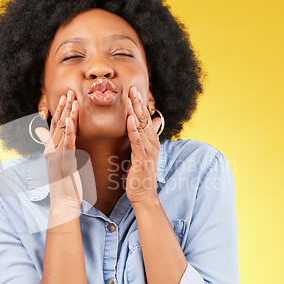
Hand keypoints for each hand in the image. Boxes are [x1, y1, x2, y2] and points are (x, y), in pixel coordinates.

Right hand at [35, 90, 82, 214]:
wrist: (65, 203)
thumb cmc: (66, 185)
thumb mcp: (63, 164)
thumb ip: (61, 148)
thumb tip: (51, 137)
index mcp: (53, 150)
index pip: (57, 126)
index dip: (61, 111)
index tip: (66, 97)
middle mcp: (52, 151)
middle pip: (58, 125)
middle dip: (64, 108)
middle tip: (69, 92)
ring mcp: (56, 157)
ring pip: (61, 132)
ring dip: (66, 114)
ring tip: (71, 100)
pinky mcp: (63, 164)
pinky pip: (66, 145)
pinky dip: (68, 132)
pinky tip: (70, 121)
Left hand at [125, 86, 161, 205]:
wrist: (143, 195)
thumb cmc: (139, 175)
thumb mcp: (142, 153)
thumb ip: (144, 137)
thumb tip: (152, 122)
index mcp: (151, 141)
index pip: (145, 118)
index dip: (140, 104)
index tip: (133, 90)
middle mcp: (152, 143)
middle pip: (145, 119)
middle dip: (138, 103)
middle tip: (132, 88)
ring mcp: (148, 151)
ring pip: (142, 127)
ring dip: (136, 111)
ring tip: (131, 97)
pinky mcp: (142, 159)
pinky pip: (137, 141)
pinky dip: (133, 129)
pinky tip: (130, 119)